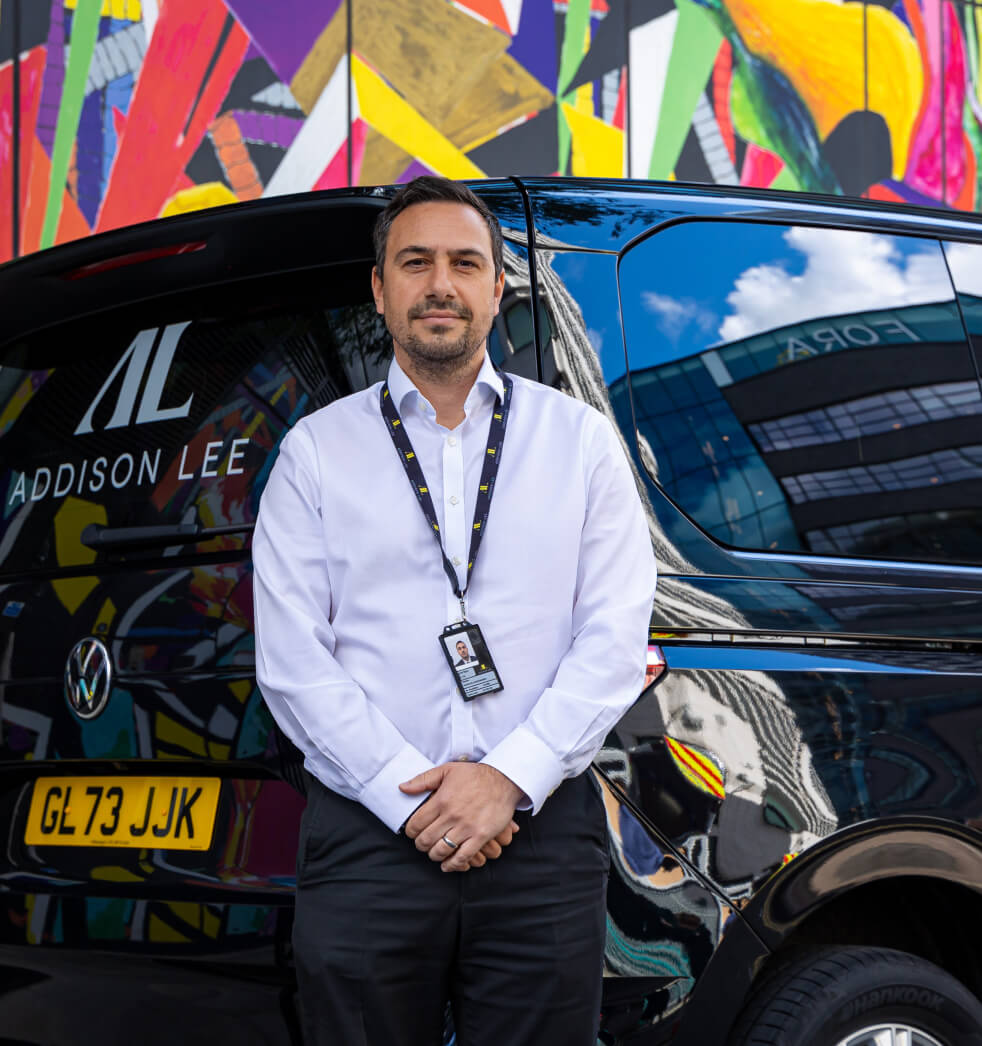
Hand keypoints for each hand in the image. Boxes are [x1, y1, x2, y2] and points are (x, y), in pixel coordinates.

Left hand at [400, 762, 523, 871]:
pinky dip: (453, 865)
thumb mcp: (447, 770)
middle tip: (423, 844)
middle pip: (426, 840)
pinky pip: (463, 856)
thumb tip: (402, 788)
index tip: (413, 833)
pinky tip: (448, 865)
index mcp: (441, 800)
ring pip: (441, 850)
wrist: (503, 780)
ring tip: (434, 852)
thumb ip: (423, 780)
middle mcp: (452, 815)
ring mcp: (467, 827)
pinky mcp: (481, 835)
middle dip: (420, 845)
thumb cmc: (475, 775)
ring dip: (434, 855)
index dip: (410, 831)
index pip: (416, 824)